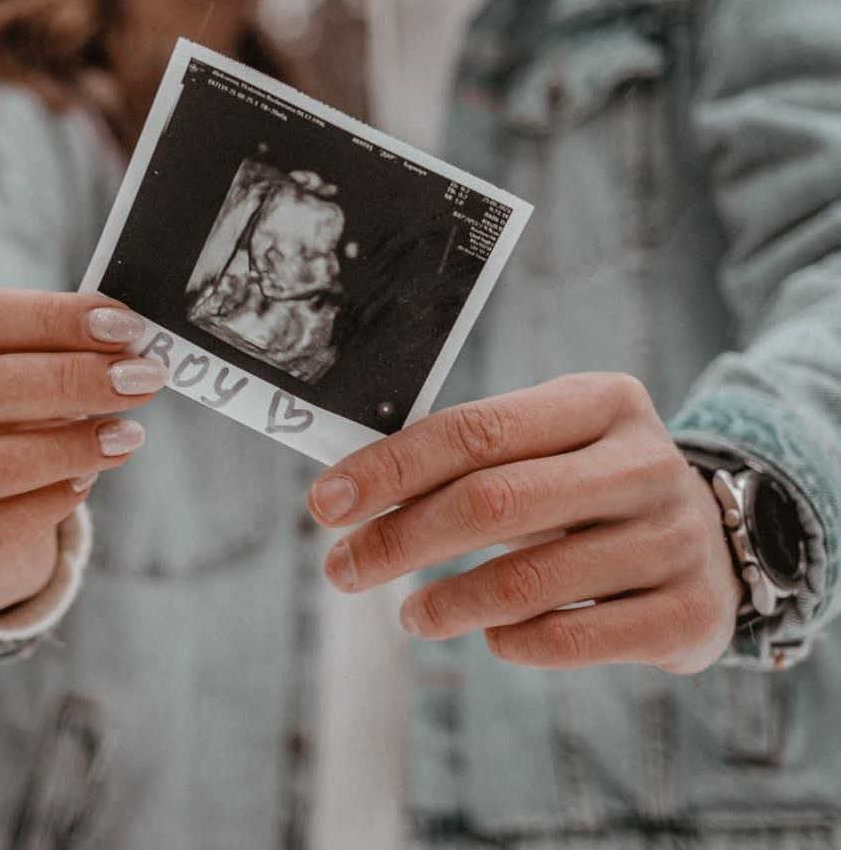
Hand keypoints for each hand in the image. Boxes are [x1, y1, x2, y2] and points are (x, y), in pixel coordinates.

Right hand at [0, 289, 165, 614]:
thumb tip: (128, 340)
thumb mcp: (23, 383)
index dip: (46, 318)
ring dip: (59, 446)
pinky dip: (40, 506)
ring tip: (126, 436)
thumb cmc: (9, 434)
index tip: (123, 326)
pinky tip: (85, 485)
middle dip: (63, 380)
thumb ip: (61, 354)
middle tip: (137, 379)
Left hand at [308, 374, 741, 674]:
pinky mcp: (687, 614)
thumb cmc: (594, 484)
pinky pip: (571, 640)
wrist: (716, 540)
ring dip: (447, 602)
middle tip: (342, 568)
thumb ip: (472, 454)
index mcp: (602, 401)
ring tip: (409, 612)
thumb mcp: (552, 443)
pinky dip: (512, 641)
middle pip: (493, 502)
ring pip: (528, 580)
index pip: (475, 430)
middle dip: (399, 539)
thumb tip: (353, 484)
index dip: (391, 468)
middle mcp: (645, 463)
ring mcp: (674, 539)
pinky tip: (490, 635)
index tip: (326, 502)